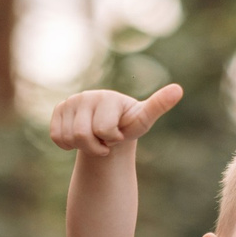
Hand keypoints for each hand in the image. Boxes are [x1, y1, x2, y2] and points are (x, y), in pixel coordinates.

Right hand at [49, 84, 182, 157]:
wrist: (110, 128)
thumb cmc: (128, 124)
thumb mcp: (143, 119)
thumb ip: (158, 105)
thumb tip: (179, 89)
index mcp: (108, 97)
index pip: (103, 130)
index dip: (112, 138)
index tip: (119, 132)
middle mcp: (86, 95)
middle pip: (82, 135)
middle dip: (96, 145)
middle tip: (106, 139)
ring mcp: (70, 101)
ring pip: (69, 138)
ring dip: (83, 146)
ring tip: (95, 137)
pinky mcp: (59, 110)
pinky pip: (56, 137)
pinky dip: (67, 144)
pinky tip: (79, 138)